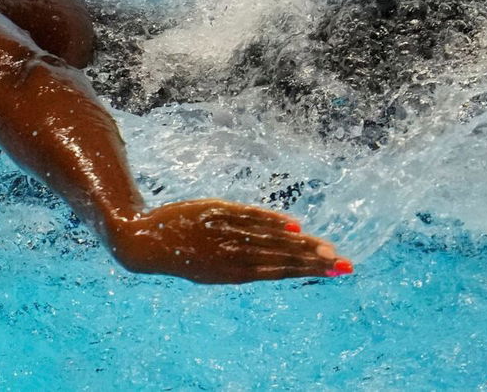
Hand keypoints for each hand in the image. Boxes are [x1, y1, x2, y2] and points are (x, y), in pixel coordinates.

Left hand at [109, 199, 351, 283]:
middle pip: (279, 258)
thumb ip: (241, 265)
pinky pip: (246, 216)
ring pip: (268, 239)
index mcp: (230, 274)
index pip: (277, 272)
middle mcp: (230, 255)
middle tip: (343, 263)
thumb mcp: (210, 269)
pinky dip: (269, 220)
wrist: (143, 242)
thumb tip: (275, 257)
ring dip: (300, 243)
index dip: (306, 272)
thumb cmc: (182, 255)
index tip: (333, 272)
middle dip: (313, 261)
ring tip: (326, 247)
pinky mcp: (213, 212)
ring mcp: (223, 234)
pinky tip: (292, 224)